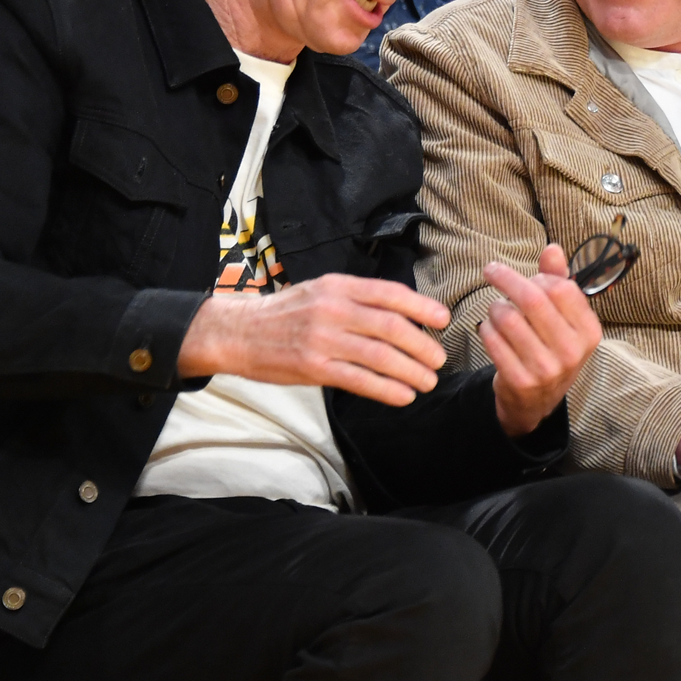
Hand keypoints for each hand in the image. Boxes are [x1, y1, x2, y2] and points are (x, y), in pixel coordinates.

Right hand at [179, 273, 449, 406]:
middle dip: (422, 346)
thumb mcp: (320, 291)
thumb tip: (402, 313)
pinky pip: (359, 380)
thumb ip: (357, 298)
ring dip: (411, 371)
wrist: (237, 332)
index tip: (443, 319)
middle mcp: (333, 309)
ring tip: (427, 381)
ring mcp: (322, 339)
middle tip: (438, 359)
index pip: (390, 294)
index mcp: (338, 286)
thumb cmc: (284, 313)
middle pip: (391, 327)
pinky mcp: (313, 368)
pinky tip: (402, 395)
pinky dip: (387, 389)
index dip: (422, 307)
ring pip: (380, 356)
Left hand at [480, 243, 601, 437]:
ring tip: (495, 310)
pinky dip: (485, 328)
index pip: (561, 288)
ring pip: (507, 318)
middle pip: (532, 299)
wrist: (538, 401)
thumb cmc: (551, 348)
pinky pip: (492, 340)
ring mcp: (546, 369)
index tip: (526, 276)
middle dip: (506, 278)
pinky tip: (489, 329)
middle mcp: (572, 351)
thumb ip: (559, 281)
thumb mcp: (564, 319)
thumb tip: (553, 248)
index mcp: (589, 332)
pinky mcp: (520, 381)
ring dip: (494, 307)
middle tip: (491, 270)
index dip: (538, 276)